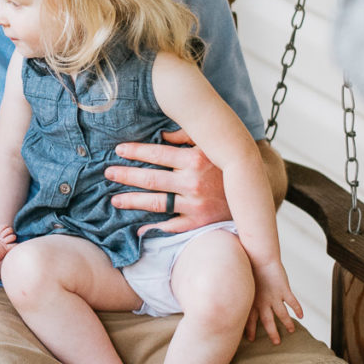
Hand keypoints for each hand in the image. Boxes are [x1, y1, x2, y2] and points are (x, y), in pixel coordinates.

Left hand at [107, 128, 229, 234]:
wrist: (256, 193)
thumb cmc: (227, 165)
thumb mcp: (212, 144)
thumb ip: (188, 135)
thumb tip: (163, 134)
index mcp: (197, 158)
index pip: (157, 153)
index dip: (135, 151)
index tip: (118, 150)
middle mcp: (194, 182)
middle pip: (151, 178)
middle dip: (126, 175)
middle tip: (107, 172)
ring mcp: (196, 205)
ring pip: (156, 202)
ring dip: (132, 200)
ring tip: (114, 199)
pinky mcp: (200, 223)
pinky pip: (172, 227)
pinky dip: (154, 229)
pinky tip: (137, 229)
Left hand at [245, 261, 302, 343]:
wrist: (258, 257)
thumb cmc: (247, 267)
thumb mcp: (240, 281)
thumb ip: (238, 290)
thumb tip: (230, 294)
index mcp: (251, 300)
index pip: (250, 319)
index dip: (250, 329)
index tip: (251, 339)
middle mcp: (262, 301)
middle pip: (267, 321)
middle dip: (272, 333)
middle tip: (276, 342)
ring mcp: (274, 296)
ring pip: (282, 314)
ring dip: (287, 323)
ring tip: (291, 330)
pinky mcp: (284, 290)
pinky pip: (293, 303)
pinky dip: (298, 310)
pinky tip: (302, 316)